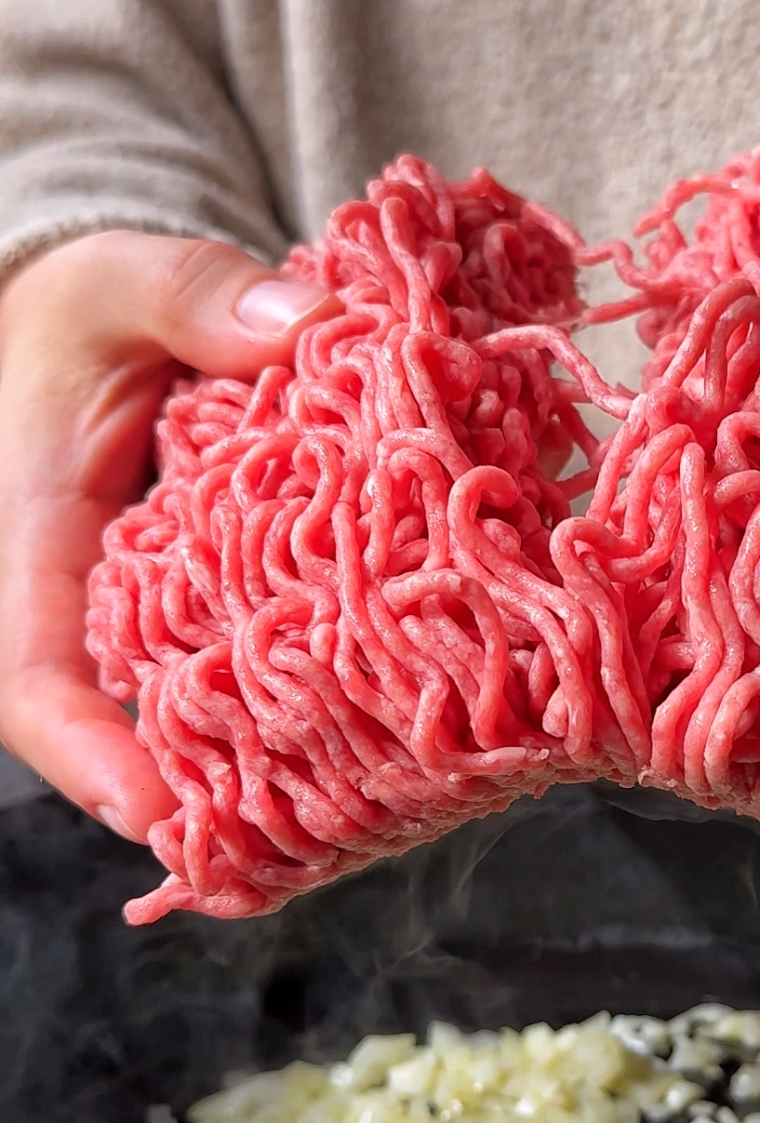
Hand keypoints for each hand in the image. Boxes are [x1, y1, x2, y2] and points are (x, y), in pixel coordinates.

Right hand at [0, 231, 334, 839]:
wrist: (80, 333)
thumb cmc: (78, 312)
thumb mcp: (119, 282)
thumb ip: (195, 295)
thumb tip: (310, 323)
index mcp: (28, 543)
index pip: (34, 676)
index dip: (90, 758)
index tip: (160, 818)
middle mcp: (71, 610)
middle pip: (113, 740)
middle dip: (196, 800)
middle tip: (300, 840)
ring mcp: (127, 629)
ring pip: (173, 727)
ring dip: (248, 775)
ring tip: (348, 815)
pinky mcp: (179, 625)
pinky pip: (218, 688)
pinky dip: (279, 720)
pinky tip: (363, 740)